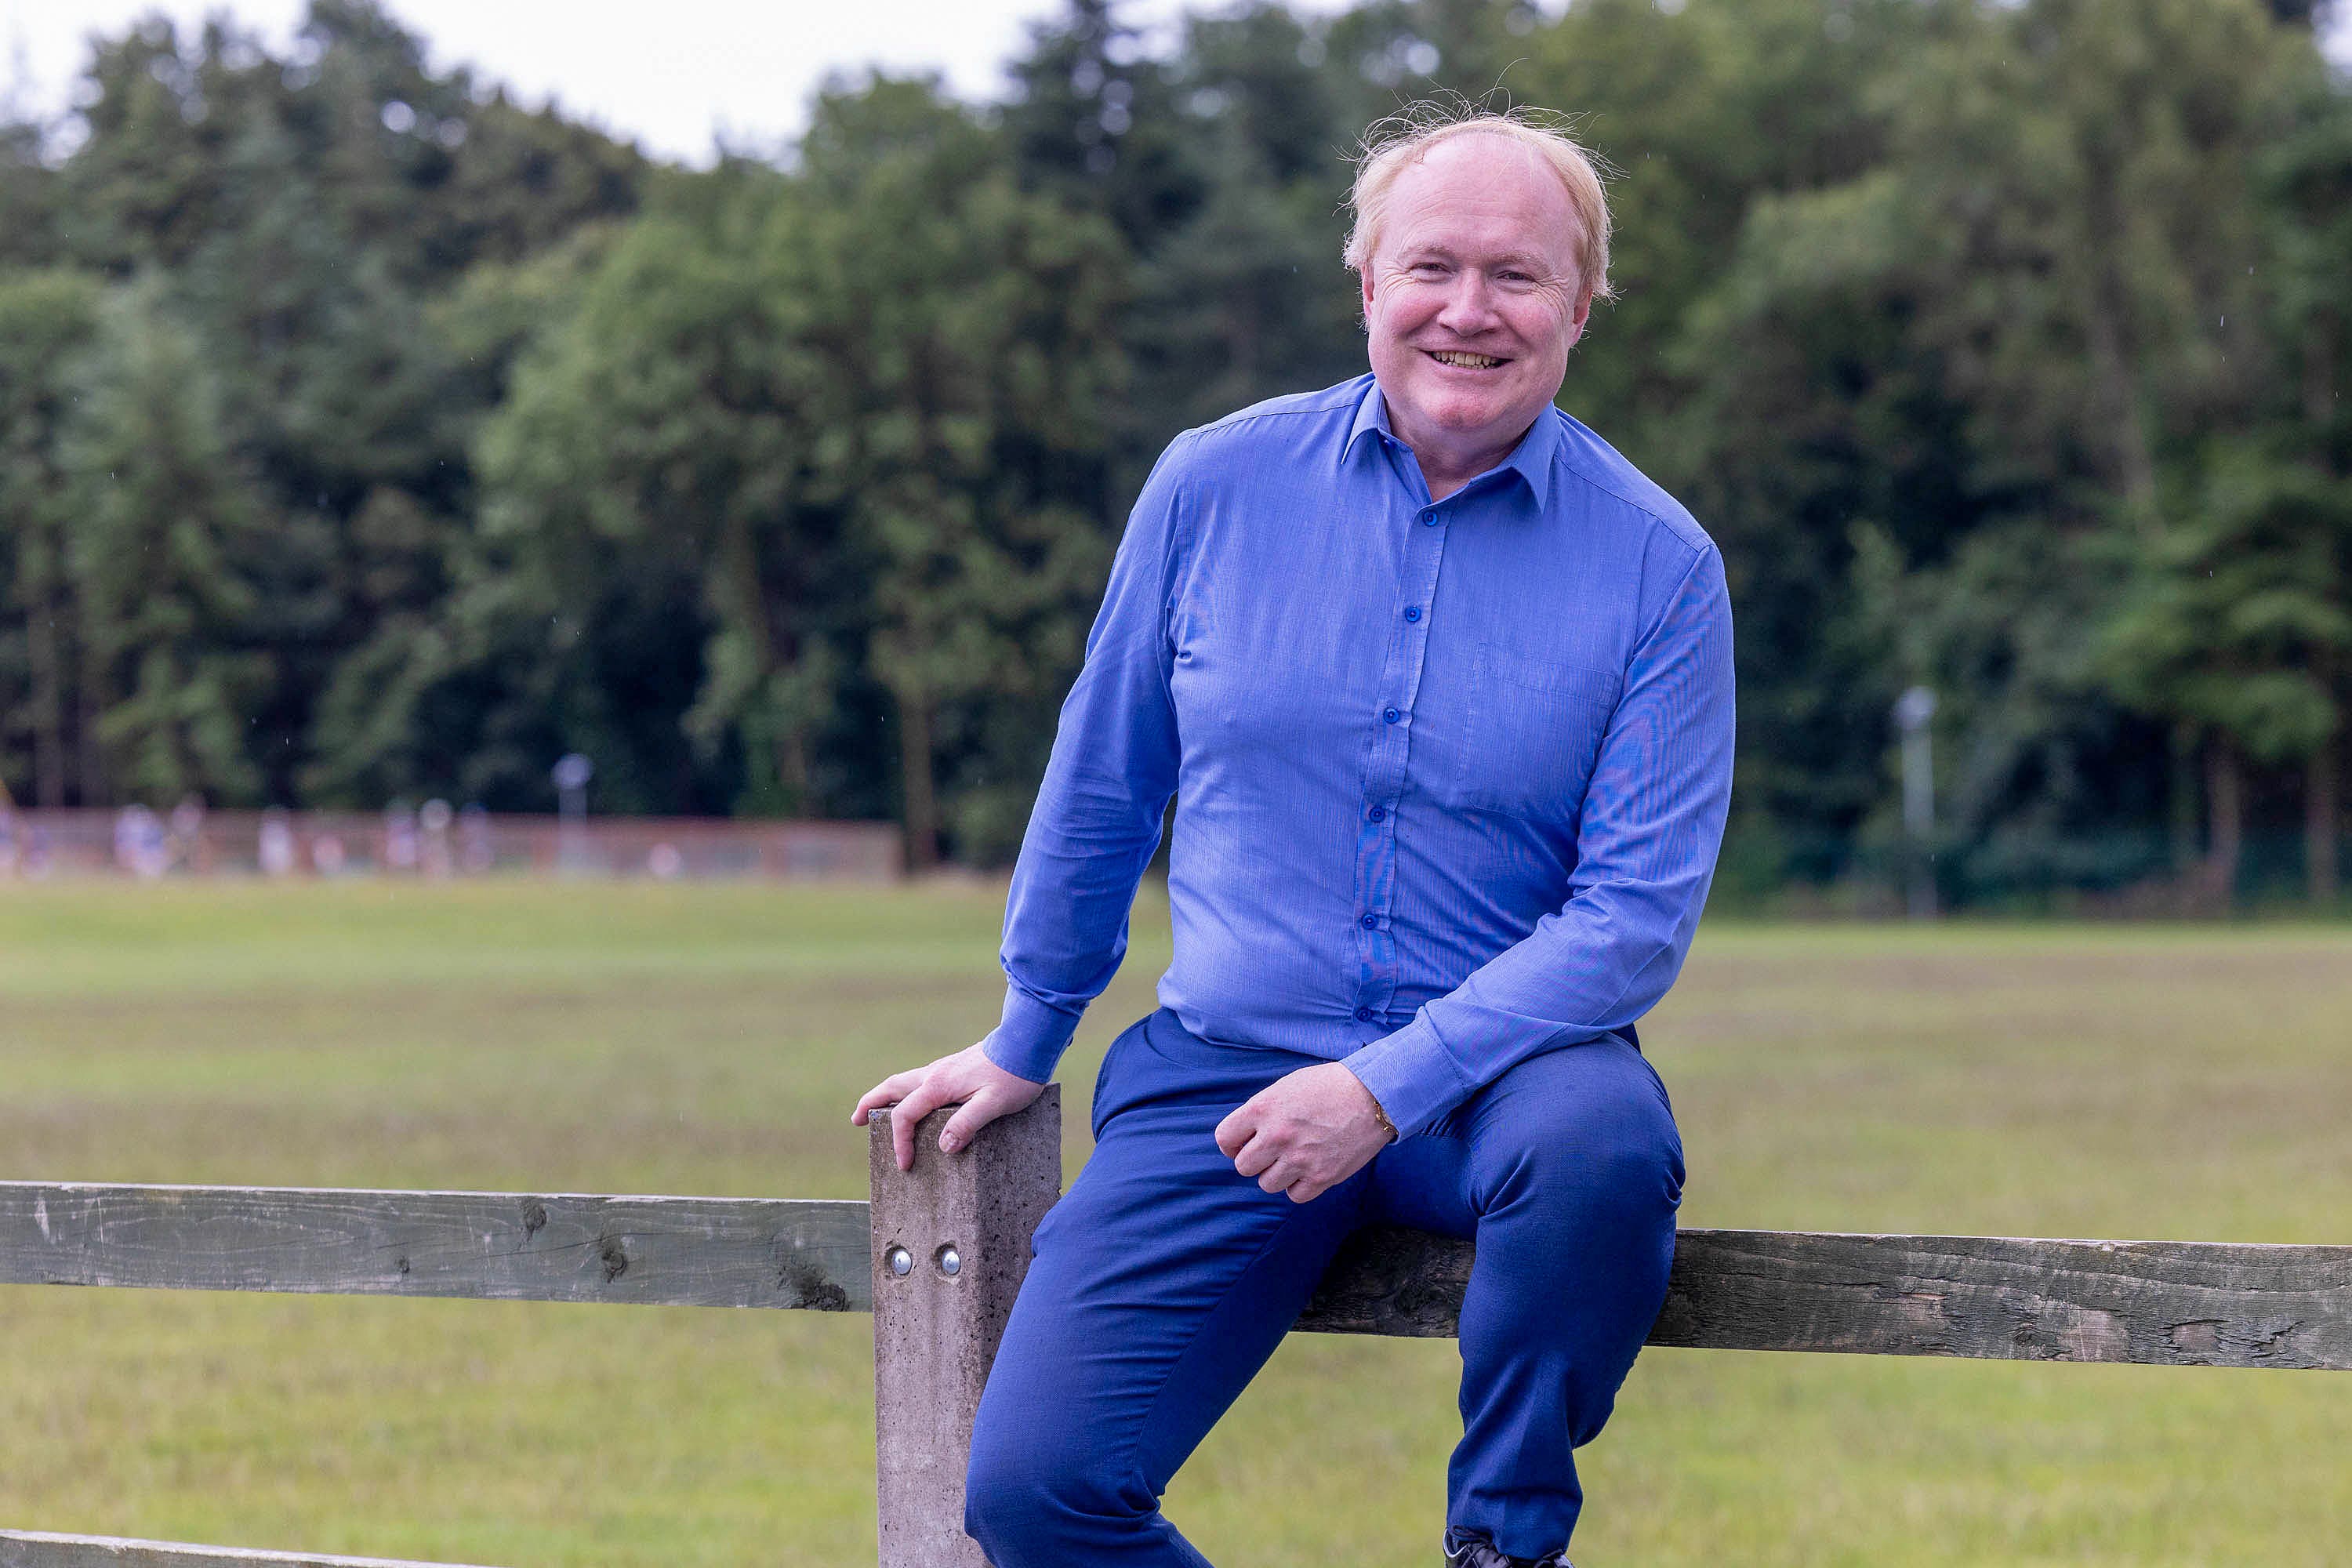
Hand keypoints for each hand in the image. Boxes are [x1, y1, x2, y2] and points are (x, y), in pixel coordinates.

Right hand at [852, 1043, 1044, 1171]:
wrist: (1027, 1044)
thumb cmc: (1014, 1075)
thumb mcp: (994, 1104)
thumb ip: (967, 1124)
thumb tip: (944, 1147)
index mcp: (939, 1085)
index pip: (905, 1115)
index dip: (900, 1142)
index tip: (904, 1165)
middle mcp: (935, 1074)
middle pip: (892, 1087)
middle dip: (871, 1103)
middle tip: (856, 1120)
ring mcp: (943, 1069)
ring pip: (905, 1081)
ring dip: (886, 1096)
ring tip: (876, 1111)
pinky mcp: (954, 1068)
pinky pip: (920, 1081)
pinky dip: (906, 1092)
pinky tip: (916, 1102)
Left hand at [1214, 1062, 1394, 1203]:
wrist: (1373, 1094)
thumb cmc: (1329, 1086)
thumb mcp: (1286, 1087)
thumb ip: (1262, 1111)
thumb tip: (1243, 1137)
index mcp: (1263, 1108)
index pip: (1225, 1138)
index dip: (1232, 1143)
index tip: (1243, 1143)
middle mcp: (1277, 1135)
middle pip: (1243, 1166)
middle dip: (1256, 1160)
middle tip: (1273, 1151)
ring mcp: (1299, 1158)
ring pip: (1267, 1184)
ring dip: (1277, 1174)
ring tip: (1294, 1158)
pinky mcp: (1322, 1176)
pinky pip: (1294, 1195)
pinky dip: (1299, 1186)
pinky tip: (1309, 1169)